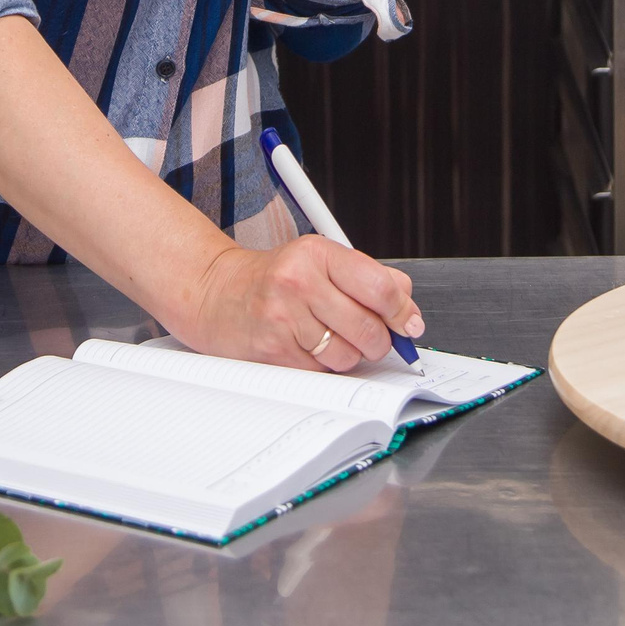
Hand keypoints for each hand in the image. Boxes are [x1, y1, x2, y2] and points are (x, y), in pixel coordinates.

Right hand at [177, 236, 425, 372]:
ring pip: (347, 357)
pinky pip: (320, 373)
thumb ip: (369, 278)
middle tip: (370, 338)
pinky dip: (321, 368)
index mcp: (317, 253)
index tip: (408, 324)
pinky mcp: (272, 351)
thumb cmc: (273, 279)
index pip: (380, 288)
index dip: (403, 312)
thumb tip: (409, 311)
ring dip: (347, 356)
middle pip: (369, 328)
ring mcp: (283, 318)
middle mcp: (299, 281)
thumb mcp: (320, 261)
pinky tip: (305, 348)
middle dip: (378, 341)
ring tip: (327, 339)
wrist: (215, 293)